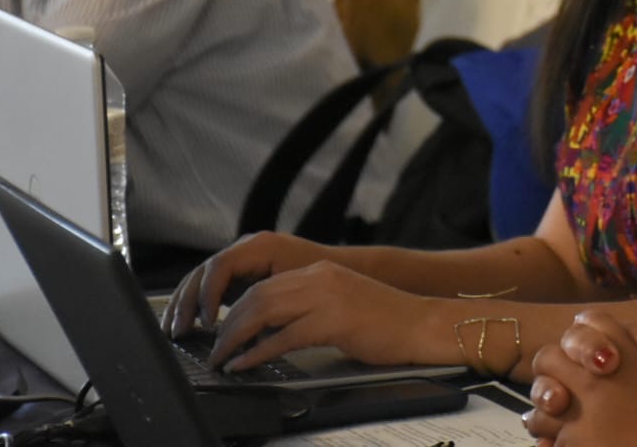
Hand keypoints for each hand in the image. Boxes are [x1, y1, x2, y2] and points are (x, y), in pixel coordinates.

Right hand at [161, 231, 332, 338]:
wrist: (346, 269)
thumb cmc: (325, 279)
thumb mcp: (296, 292)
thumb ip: (267, 309)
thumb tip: (243, 339)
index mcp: (261, 246)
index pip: (221, 266)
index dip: (209, 294)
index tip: (206, 322)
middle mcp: (248, 248)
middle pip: (204, 271)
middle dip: (186, 302)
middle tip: (177, 331)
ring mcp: (243, 258)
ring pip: (203, 278)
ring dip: (185, 304)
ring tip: (174, 330)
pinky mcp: (243, 272)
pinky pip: (214, 284)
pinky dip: (199, 303)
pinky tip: (191, 323)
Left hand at [201, 260, 437, 369]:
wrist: (422, 324)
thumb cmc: (387, 322)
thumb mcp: (341, 304)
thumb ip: (308, 309)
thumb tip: (270, 331)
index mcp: (321, 273)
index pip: (265, 285)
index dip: (237, 309)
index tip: (223, 331)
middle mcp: (321, 278)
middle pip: (258, 295)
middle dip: (229, 325)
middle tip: (215, 349)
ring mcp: (328, 297)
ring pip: (264, 311)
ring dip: (236, 338)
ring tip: (222, 358)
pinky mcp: (335, 320)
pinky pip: (284, 337)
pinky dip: (258, 352)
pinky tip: (246, 364)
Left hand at [525, 307, 636, 446]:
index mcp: (621, 353)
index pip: (589, 322)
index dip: (587, 335)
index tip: (598, 357)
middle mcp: (593, 377)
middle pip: (550, 356)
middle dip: (554, 368)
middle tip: (567, 386)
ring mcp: (578, 409)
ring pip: (541, 397)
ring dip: (547, 406)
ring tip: (561, 416)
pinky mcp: (570, 440)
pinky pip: (543, 434)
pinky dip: (548, 439)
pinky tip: (559, 442)